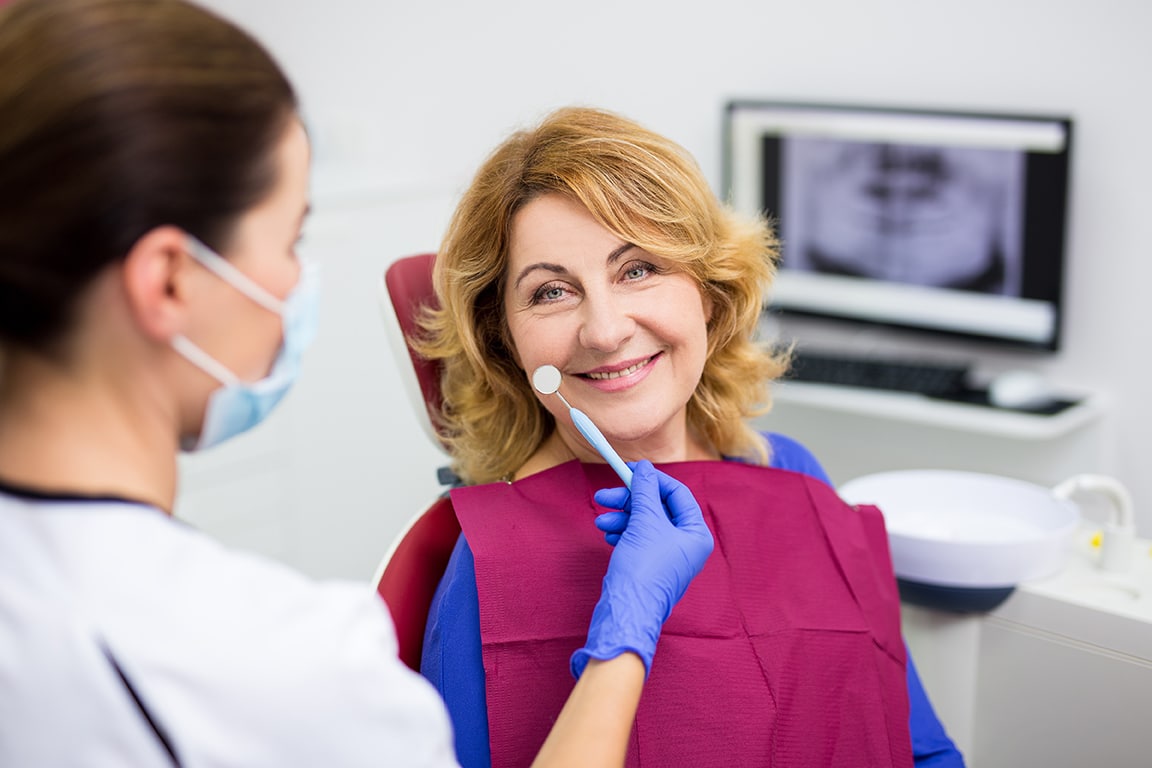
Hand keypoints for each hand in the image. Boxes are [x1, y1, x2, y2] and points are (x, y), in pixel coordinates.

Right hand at [571, 460, 713, 677]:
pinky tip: (608, 535)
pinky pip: (638, 539)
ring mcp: (668, 557)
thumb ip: (645, 491)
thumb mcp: (645, 521)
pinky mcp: (650, 566)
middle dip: (630, 500)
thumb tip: (645, 468)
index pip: (677, 493)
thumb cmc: (643, 568)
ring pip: (644, 523)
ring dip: (622, 517)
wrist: (627, 612)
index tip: (628, 469)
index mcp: (696, 534)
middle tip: (605, 495)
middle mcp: (687, 545)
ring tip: (602, 521)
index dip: (652, 479)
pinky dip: (622, 533)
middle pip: (658, 508)